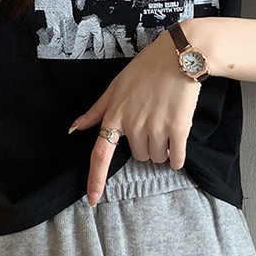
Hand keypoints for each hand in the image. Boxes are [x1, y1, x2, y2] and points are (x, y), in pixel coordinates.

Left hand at [68, 28, 200, 204]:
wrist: (180, 56)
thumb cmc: (146, 68)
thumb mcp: (116, 85)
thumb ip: (97, 110)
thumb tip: (74, 127)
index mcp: (115, 115)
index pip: (100, 154)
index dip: (95, 179)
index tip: (93, 200)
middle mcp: (133, 124)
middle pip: (137, 156)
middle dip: (145, 145)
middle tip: (152, 122)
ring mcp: (156, 127)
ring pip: (156, 157)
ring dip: (161, 149)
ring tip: (166, 124)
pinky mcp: (178, 128)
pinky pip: (176, 157)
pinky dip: (177, 158)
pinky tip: (178, 147)